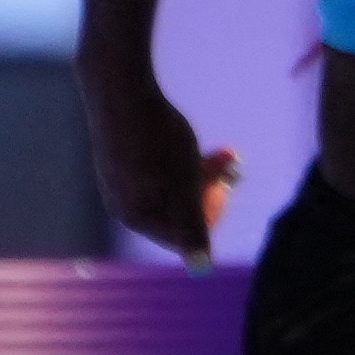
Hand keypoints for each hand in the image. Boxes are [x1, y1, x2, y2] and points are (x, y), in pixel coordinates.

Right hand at [83, 67, 237, 268]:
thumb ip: (191, 227)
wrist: (120, 89)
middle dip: (212, 189)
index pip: (183, 236)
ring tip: (226, 152)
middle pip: (179, 210)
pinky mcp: (124, 158)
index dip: (212, 214)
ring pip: (174, 186)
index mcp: (134, 216)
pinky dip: (185, 158)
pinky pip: (161, 169)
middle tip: (234, 163)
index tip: (228, 186)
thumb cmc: (156, 140)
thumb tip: (201, 265)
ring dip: (205, 172)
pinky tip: (199, 142)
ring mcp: (121, 180)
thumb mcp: (183, 186)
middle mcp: (122, 203)